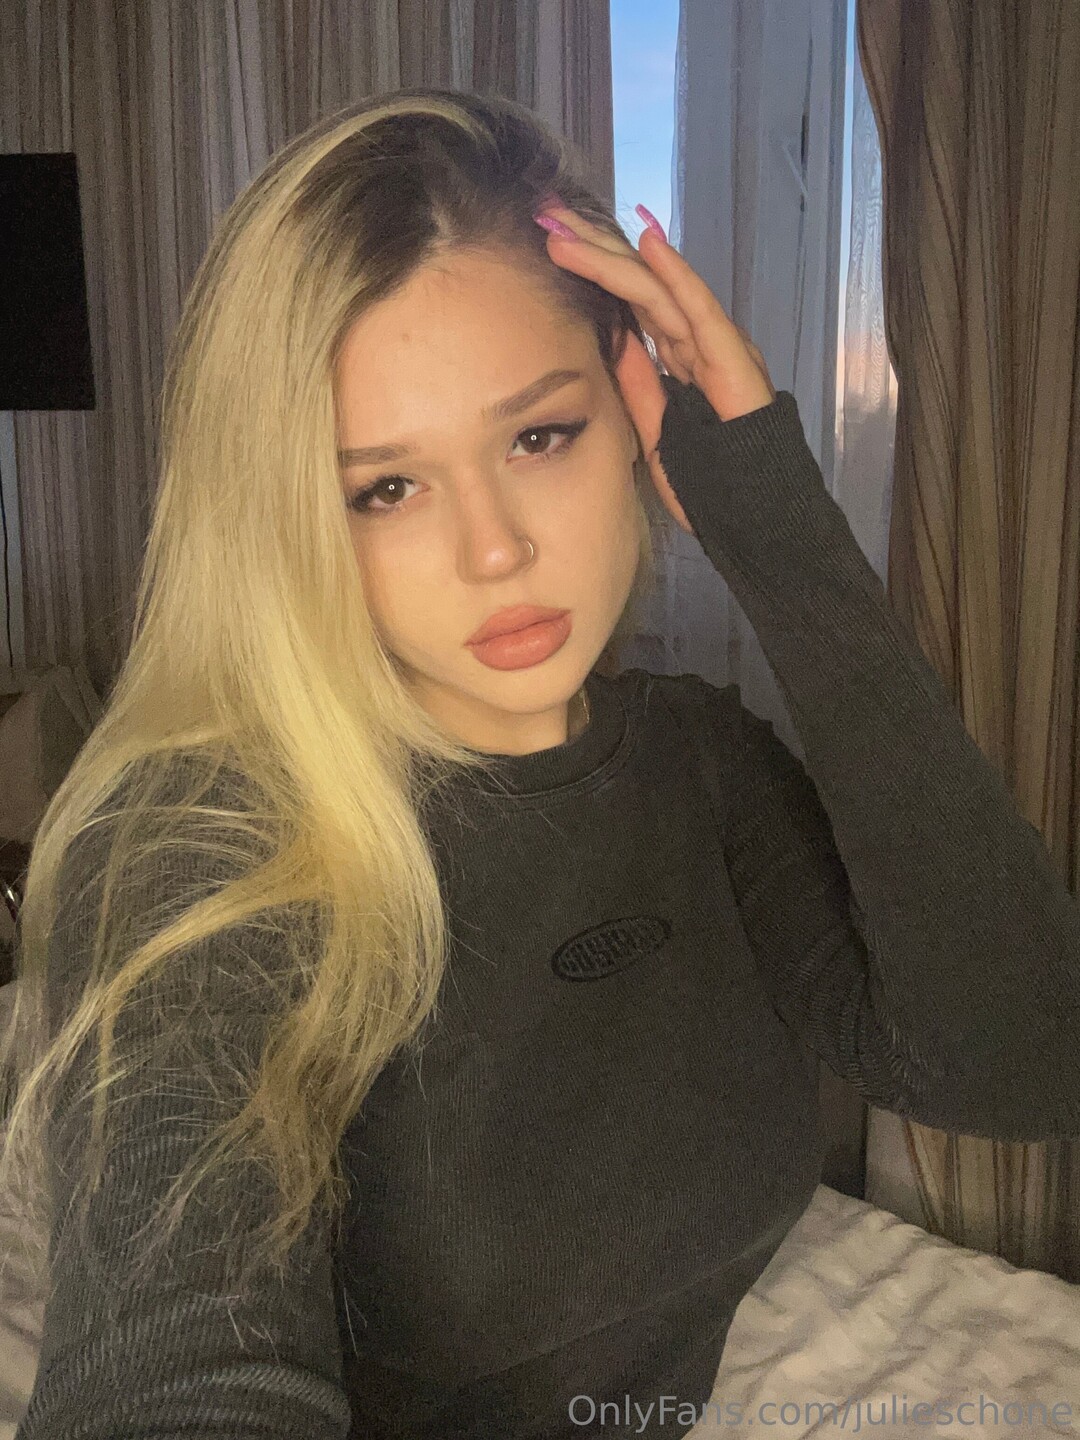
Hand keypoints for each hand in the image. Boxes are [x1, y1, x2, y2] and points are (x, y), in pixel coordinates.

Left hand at [535, 203, 775, 535]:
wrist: (753, 514)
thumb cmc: (710, 480)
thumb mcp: (656, 428)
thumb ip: (641, 383)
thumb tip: (616, 341)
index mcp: (679, 359)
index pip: (631, 303)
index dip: (592, 272)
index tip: (549, 245)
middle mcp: (698, 343)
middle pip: (639, 284)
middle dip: (593, 248)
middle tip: (546, 215)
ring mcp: (718, 347)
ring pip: (659, 289)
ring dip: (612, 257)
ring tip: (567, 231)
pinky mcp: (733, 357)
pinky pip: (699, 310)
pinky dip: (675, 275)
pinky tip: (646, 244)